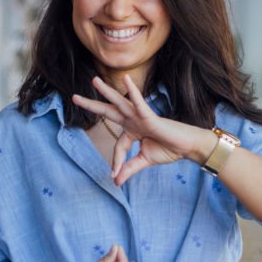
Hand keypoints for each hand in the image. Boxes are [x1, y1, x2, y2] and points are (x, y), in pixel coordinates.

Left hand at [72, 74, 213, 184]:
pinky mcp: (150, 116)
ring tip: (94, 81)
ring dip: (106, 92)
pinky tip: (126, 79)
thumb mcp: (144, 161)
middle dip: (92, 105)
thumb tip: (116, 182)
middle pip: (108, 111)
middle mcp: (133, 121)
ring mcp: (141, 116)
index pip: (118, 145)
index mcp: (132, 131)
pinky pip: (139, 102)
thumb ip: (129, 168)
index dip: (116, 161)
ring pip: (119, 102)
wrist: (187, 148)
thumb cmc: (169, 149)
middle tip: (74, 98)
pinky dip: (133, 91)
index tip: (115, 175)